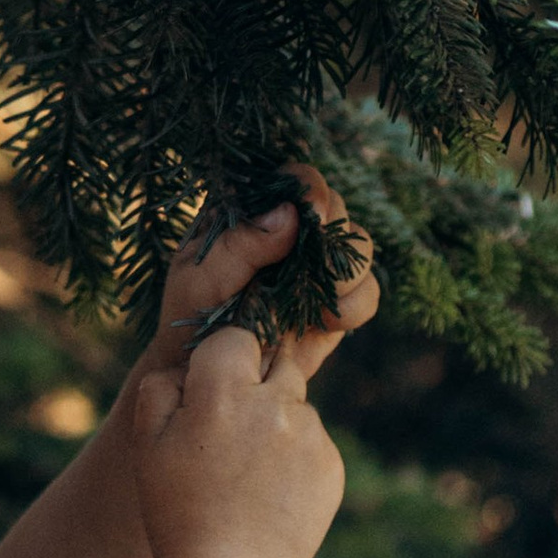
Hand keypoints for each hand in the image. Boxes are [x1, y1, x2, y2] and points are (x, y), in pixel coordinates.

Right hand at [126, 317, 348, 557]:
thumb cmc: (178, 510)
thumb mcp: (147, 444)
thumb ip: (161, 387)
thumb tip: (188, 366)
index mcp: (224, 391)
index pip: (236, 336)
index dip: (221, 358)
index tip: (212, 386)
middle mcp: (275, 404)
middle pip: (276, 362)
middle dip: (256, 383)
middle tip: (232, 428)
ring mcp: (309, 435)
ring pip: (296, 405)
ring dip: (276, 422)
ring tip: (248, 473)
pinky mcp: (331, 465)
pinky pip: (313, 443)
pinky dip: (296, 457)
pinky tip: (270, 492)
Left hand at [135, 167, 376, 391]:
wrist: (204, 377)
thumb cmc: (190, 318)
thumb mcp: (200, 280)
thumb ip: (239, 246)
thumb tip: (288, 215)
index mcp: (252, 211)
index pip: (294, 179)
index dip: (311, 189)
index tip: (312, 213)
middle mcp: (290, 232)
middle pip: (337, 210)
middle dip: (332, 239)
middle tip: (314, 268)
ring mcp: (316, 266)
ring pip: (359, 249)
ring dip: (346, 274)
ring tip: (312, 303)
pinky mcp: (335, 302)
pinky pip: (367, 294)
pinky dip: (355, 306)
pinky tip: (323, 322)